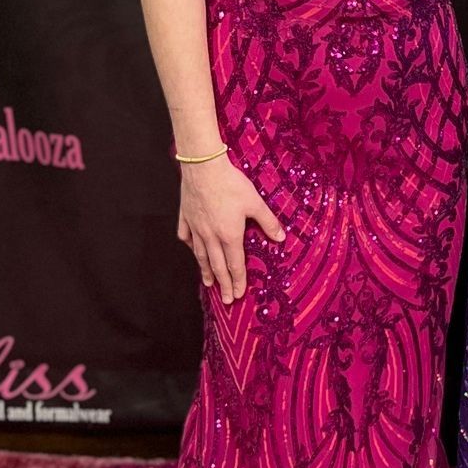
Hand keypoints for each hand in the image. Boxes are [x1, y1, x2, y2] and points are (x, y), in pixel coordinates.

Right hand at [176, 155, 285, 303]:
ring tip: (208, 283)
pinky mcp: (186, 216)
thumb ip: (268, 222)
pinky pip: (186, 236)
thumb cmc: (231, 184)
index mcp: (229, 235)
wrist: (203, 168)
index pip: (235, 264)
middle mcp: (211, 236)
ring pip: (200, 255)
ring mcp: (196, 227)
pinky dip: (190, 245)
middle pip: (217, 266)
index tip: (238, 295)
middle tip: (225, 299)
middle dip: (223, 284)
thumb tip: (281, 238)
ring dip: (205, 270)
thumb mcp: (255, 202)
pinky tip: (192, 249)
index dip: (238, 281)